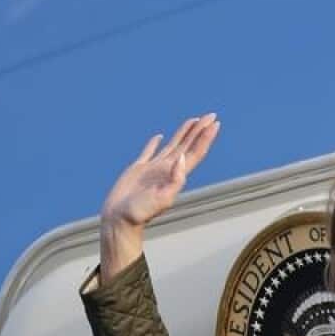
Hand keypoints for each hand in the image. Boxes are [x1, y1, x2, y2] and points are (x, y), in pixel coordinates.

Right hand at [99, 113, 220, 279]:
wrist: (120, 220)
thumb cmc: (140, 213)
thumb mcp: (162, 198)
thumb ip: (175, 179)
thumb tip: (183, 158)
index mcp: (175, 176)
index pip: (195, 152)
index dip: (205, 138)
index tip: (214, 123)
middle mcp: (167, 170)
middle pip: (188, 145)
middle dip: (200, 130)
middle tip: (211, 115)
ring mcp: (153, 169)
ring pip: (172, 145)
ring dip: (184, 133)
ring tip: (194, 120)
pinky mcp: (138, 169)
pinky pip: (148, 152)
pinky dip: (154, 143)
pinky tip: (159, 136)